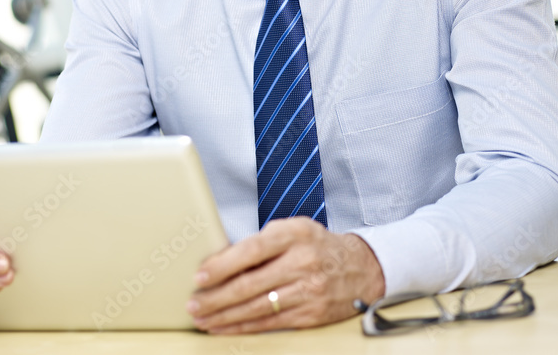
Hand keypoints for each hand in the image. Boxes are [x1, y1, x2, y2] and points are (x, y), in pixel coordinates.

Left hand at [187, 217, 384, 333]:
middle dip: (216, 296)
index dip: (223, 264)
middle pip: (251, 284)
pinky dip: (243, 326)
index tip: (200, 275)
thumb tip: (220, 261)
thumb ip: (262, 243)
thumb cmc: (319, 246)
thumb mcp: (294, 230)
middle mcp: (303, 262)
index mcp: (296, 235)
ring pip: (257, 307)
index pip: (252, 250)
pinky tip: (225, 327)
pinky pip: (270, 323)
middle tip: (194, 302)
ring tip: (202, 318)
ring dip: (224, 316)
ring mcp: (309, 291)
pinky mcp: (311, 315)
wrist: (362, 269)